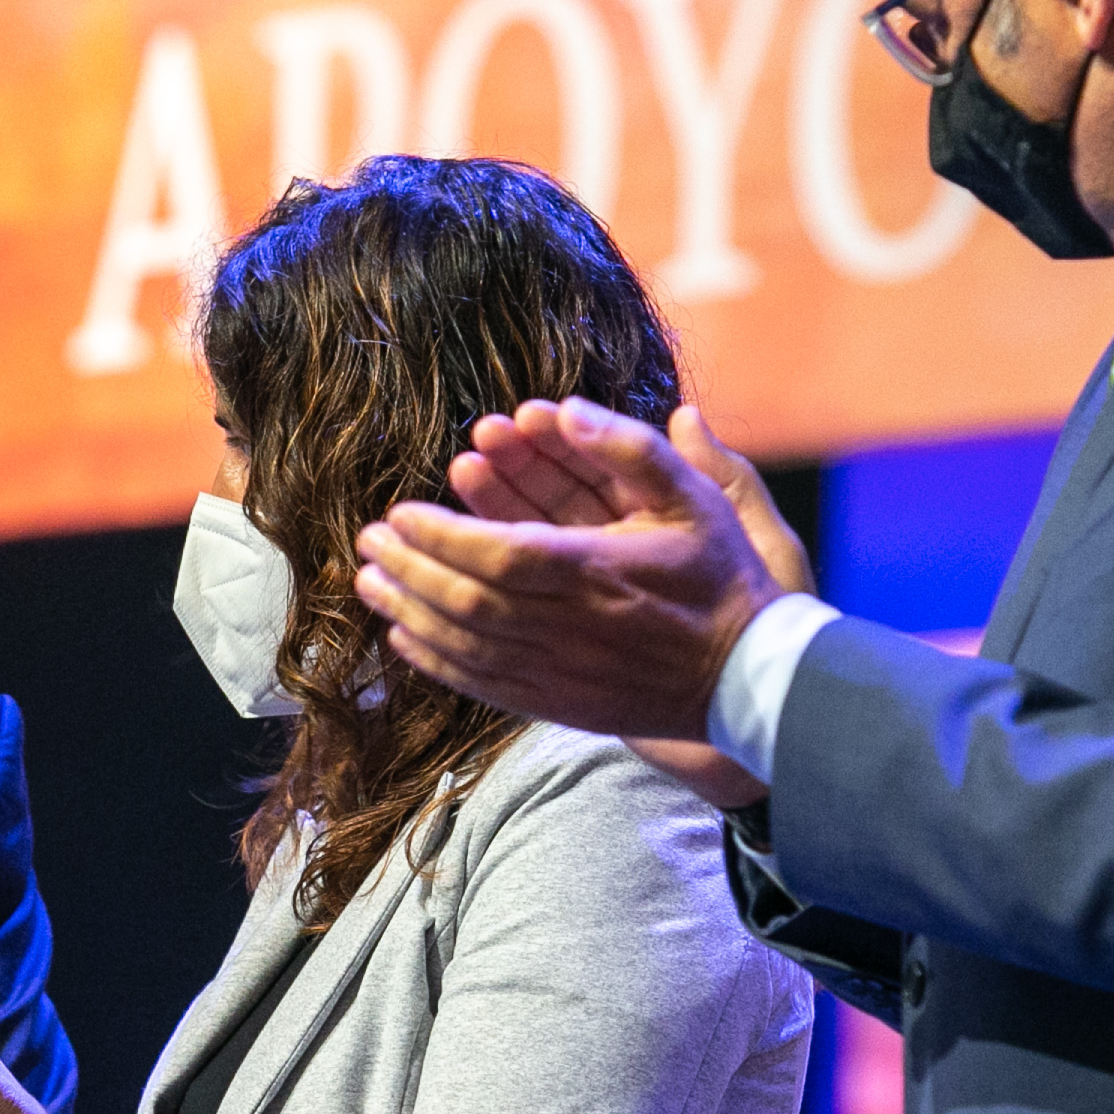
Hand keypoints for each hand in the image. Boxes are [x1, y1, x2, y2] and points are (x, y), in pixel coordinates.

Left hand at [353, 397, 804, 798]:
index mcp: (599, 572)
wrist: (746, 675)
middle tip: (368, 542)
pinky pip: (483, 685)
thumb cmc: (718, 578)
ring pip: (466, 647)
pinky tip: (406, 638)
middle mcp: (573, 628)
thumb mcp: (695, 498)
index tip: (401, 513)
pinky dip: (437, 662)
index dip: (440, 535)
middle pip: (467, 602)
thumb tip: (564, 408)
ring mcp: (563, 673)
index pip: (497, 555)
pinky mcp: (559, 704)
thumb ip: (631, 448)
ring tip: (370, 583)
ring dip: (410, 613)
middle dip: (410, 570)